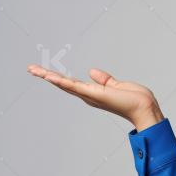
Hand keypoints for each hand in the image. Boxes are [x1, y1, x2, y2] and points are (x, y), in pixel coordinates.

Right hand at [26, 64, 163, 129]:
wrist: (144, 107)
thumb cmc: (135, 99)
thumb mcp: (117, 85)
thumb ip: (104, 79)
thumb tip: (91, 71)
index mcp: (94, 93)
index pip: (72, 83)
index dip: (58, 77)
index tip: (45, 71)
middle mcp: (89, 96)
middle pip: (64, 84)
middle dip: (47, 76)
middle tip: (31, 68)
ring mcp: (90, 96)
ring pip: (65, 84)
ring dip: (48, 76)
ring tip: (33, 69)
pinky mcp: (94, 94)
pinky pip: (74, 86)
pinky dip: (62, 81)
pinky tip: (49, 76)